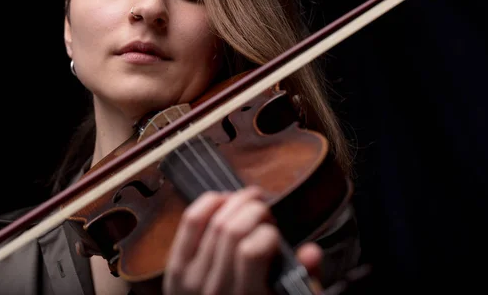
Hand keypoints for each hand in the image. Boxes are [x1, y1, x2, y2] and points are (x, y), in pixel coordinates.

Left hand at [163, 186, 322, 294]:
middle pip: (232, 230)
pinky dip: (208, 204)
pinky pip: (190, 222)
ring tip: (247, 202)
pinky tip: (223, 201)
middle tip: (264, 209)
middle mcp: (217, 289)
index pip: (252, 250)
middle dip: (253, 209)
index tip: (275, 234)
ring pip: (213, 222)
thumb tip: (311, 252)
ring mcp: (192, 278)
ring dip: (234, 202)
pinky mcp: (175, 268)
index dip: (269, 232)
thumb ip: (304, 278)